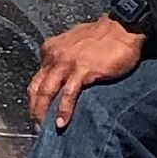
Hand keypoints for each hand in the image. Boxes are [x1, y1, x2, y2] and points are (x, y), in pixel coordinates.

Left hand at [27, 15, 145, 131]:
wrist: (122, 28)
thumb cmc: (103, 37)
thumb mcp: (75, 44)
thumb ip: (64, 58)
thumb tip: (62, 76)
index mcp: (51, 50)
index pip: (36, 78)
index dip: (34, 98)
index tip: (38, 112)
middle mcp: (54, 56)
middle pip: (36, 87)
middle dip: (34, 109)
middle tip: (37, 126)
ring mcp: (67, 63)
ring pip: (47, 91)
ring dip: (43, 113)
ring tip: (45, 129)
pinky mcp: (83, 70)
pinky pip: (68, 94)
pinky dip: (63, 110)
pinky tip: (62, 122)